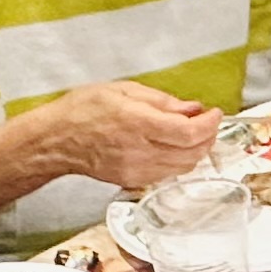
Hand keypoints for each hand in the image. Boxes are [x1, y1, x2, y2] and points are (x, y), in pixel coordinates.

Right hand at [25, 78, 222, 193]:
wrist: (57, 140)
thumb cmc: (83, 110)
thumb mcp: (123, 91)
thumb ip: (161, 101)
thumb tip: (191, 108)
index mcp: (139, 124)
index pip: (189, 132)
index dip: (209, 124)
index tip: (214, 113)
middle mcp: (141, 151)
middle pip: (193, 153)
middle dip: (208, 137)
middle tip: (207, 122)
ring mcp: (137, 170)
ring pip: (184, 166)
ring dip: (196, 150)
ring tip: (192, 133)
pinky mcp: (133, 181)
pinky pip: (168, 174)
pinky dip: (179, 161)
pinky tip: (173, 146)